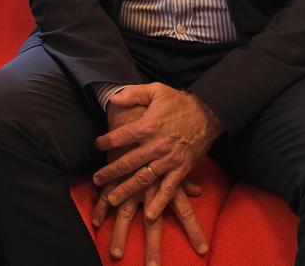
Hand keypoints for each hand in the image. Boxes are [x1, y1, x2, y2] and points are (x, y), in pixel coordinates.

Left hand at [92, 100, 207, 260]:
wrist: (208, 112)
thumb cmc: (178, 101)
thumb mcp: (155, 90)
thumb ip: (132, 94)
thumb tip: (112, 99)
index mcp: (147, 126)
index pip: (120, 136)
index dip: (105, 141)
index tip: (96, 144)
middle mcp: (155, 145)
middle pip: (127, 162)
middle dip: (109, 172)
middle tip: (96, 180)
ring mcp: (169, 159)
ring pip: (143, 179)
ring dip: (126, 190)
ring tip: (111, 200)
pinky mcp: (182, 169)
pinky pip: (169, 189)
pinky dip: (159, 202)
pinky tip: (150, 214)